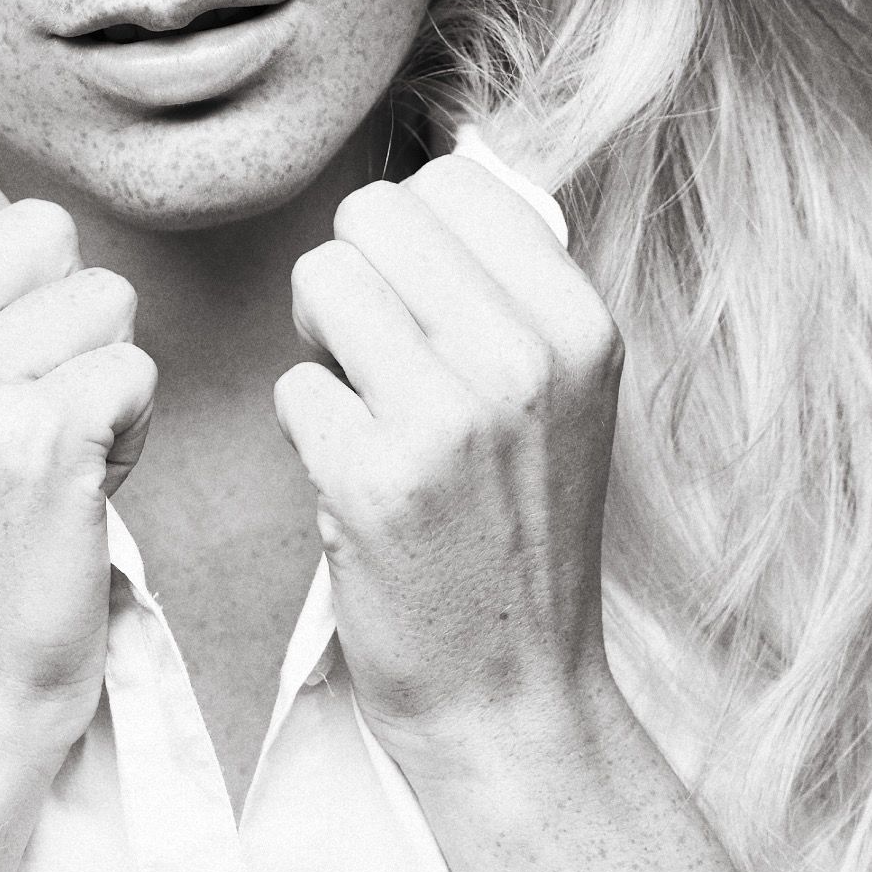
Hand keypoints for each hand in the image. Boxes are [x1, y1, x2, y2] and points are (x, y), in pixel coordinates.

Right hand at [0, 143, 156, 788]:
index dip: (1, 258)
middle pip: (45, 227)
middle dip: (60, 315)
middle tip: (17, 416)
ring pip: (104, 297)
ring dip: (100, 376)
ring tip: (44, 457)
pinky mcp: (31, 435)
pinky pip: (134, 367)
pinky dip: (130, 431)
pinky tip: (76, 492)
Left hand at [274, 153, 622, 767]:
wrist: (513, 694)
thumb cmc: (518, 530)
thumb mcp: (561, 394)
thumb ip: (507, 286)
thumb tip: (432, 177)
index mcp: (579, 324)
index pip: (448, 185)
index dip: (409, 245)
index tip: (426, 316)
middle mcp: (524, 359)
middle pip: (372, 218)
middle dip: (354, 278)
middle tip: (379, 363)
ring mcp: (449, 419)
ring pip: (321, 280)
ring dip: (320, 343)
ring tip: (364, 411)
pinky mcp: (373, 480)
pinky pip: (292, 385)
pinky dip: (306, 431)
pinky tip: (353, 482)